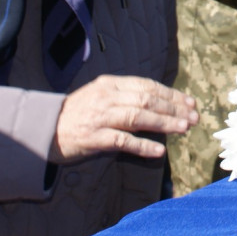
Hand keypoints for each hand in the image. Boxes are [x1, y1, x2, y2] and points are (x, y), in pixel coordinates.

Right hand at [50, 75, 197, 163]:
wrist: (43, 128)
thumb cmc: (77, 113)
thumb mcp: (100, 96)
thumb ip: (126, 97)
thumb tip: (160, 104)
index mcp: (110, 84)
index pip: (147, 86)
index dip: (171, 94)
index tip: (190, 102)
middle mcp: (106, 97)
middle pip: (147, 99)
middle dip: (174, 108)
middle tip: (193, 117)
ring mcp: (99, 117)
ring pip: (138, 117)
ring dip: (164, 123)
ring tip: (183, 129)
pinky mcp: (93, 137)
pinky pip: (122, 141)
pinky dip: (142, 146)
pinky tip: (158, 151)